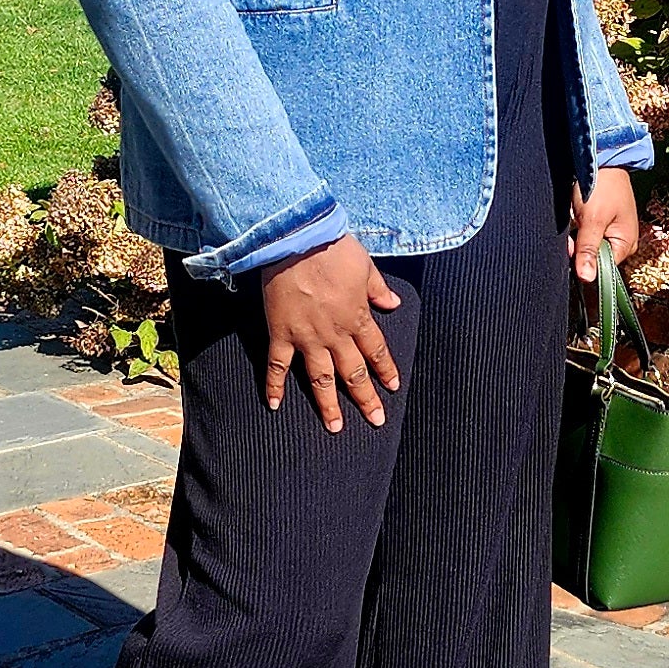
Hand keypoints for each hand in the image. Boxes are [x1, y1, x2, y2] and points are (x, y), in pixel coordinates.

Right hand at [263, 236, 403, 432]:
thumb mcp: (364, 265)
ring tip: (335, 427)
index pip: (376, 351)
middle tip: (375, 419)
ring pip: (320, 378)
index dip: (386, 370)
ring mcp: (306, 337)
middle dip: (366, 398)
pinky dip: (274, 386)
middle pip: (353, 373)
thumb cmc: (332, 248)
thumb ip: (378, 289)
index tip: (392, 387)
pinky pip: (277, 365)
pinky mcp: (280, 333)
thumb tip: (394, 305)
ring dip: (328, 405)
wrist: (295, 240)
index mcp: (357, 317)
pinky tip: (274, 405)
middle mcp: (334, 334)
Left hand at [570, 169, 639, 284]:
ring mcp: (611, 231)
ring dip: (576, 236)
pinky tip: (574, 215)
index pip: (603, 268)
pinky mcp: (600, 222)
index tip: (573, 247)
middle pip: (594, 258)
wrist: (602, 155)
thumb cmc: (602, 185)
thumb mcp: (593, 220)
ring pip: (587, 246)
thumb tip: (587, 278)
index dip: (584, 261)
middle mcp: (621, 241)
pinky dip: (576, 227)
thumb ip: (588, 250)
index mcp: (626, 244)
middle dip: (578, 247)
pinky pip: (585, 234)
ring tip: (575, 217)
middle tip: (574, 225)